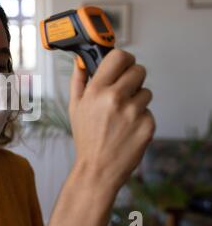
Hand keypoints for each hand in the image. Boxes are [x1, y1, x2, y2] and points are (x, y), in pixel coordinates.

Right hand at [69, 49, 155, 191]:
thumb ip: (78, 80)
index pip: (119, 56)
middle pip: (138, 70)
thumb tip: (81, 61)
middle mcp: (116, 98)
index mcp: (96, 90)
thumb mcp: (75, 107)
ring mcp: (134, 112)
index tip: (124, 64)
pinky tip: (128, 129)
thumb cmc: (86, 138)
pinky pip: (149, 111)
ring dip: (137, 100)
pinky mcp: (147, 125)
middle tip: (124, 92)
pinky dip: (141, 118)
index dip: (124, 59)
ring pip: (146, 92)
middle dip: (133, 79)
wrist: (98, 168)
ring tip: (122, 116)